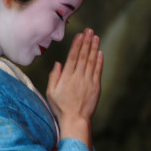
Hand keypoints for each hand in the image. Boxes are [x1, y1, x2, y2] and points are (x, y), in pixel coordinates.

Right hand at [46, 28, 102, 148]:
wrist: (75, 120)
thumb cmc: (61, 107)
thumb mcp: (51, 92)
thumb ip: (54, 76)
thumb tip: (58, 63)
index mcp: (66, 77)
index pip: (72, 57)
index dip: (77, 44)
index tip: (80, 35)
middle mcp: (78, 77)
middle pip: (83, 56)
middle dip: (86, 42)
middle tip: (90, 31)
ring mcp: (88, 81)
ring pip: (91, 61)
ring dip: (94, 48)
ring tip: (95, 37)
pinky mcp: (96, 87)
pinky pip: (98, 71)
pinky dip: (99, 61)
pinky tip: (100, 52)